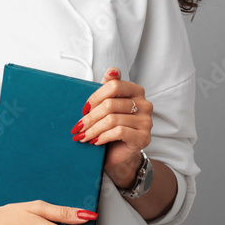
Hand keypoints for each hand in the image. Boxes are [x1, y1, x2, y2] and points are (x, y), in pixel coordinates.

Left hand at [72, 66, 151, 188]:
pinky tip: (95, 142)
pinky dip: (103, 137)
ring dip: (93, 129)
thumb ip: (109, 86)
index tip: (83, 109)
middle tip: (78, 127)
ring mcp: (147, 121)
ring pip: (112, 119)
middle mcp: (145, 104)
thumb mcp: (106, 104)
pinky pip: (119, 132)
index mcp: (136, 90)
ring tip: (83, 136)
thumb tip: (112, 70)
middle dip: (90, 117)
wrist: (119, 154)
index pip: (113, 85)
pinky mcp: (144, 137)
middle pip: (110, 104)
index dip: (95, 97)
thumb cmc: (110, 127)